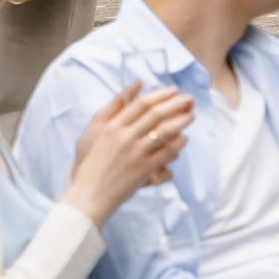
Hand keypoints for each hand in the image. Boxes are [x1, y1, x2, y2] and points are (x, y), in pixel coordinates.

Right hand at [62, 82, 192, 224]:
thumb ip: (113, 107)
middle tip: (189, 100)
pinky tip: (183, 139)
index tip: (173, 91)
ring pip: (164, 132)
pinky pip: (166, 153)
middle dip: (176, 104)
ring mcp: (136, 154)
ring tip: (190, 116)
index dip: (160, 95)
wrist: (88, 194)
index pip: (141, 104)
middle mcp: (125, 137)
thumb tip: (135, 85)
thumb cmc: (89, 162)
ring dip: (181, 122)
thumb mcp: (94, 130)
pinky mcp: (144, 170)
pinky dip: (177, 144)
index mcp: (112, 126)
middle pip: (156, 115)